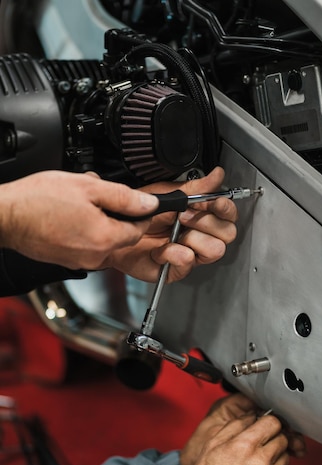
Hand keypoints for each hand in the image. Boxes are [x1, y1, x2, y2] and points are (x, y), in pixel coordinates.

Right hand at [0, 170, 157, 268]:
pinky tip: (69, 218)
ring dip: (99, 224)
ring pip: (103, 242)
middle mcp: (95, 256)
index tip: (133, 204)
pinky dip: (84, 233)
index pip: (138, 230)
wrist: (6, 216)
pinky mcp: (67, 262)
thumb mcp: (87, 187)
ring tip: (79, 206)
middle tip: (99, 198)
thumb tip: (149, 203)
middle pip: (121, 238)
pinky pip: (86, 247)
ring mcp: (80, 262)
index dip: (139, 214)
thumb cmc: (38, 201)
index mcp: (105, 238)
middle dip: (116, 217)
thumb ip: (124, 197)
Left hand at [107, 166, 237, 282]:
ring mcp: (191, 253)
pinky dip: (173, 252)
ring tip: (173, 233)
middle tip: (183, 216)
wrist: (116, 231)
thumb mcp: (167, 194)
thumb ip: (195, 187)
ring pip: (215, 249)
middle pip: (227, 233)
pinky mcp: (178, 269)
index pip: (228, 215)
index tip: (212, 202)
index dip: (224, 208)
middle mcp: (200, 236)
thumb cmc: (139, 215)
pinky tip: (160, 249)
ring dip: (193, 238)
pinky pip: (188, 260)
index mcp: (201, 216)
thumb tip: (217, 175)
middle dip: (206, 222)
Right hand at [177, 396, 305, 464]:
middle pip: (282, 439)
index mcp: (245, 445)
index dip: (268, 422)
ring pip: (284, 457)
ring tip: (256, 463)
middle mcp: (262, 461)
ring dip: (274, 456)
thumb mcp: (212, 445)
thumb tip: (251, 416)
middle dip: (273, 438)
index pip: (273, 422)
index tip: (263, 426)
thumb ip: (234, 426)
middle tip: (260, 444)